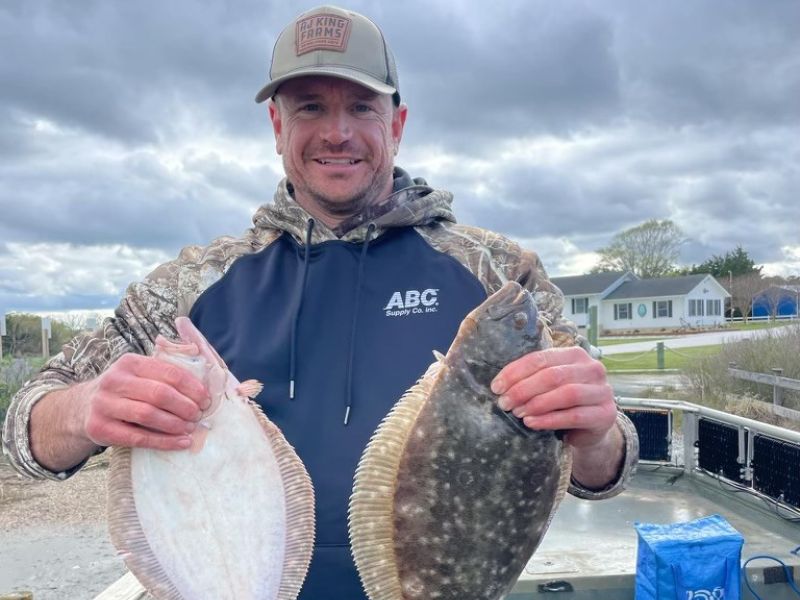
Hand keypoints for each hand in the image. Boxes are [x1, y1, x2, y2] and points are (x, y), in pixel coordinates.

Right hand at [79, 353, 209, 450]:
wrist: (83, 408)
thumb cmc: (125, 391)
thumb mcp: (139, 373)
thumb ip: (166, 372)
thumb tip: (207, 381)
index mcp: (130, 363)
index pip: (169, 372)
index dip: (191, 387)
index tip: (206, 399)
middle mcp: (113, 380)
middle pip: (159, 394)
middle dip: (185, 406)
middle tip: (198, 415)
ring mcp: (103, 404)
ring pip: (148, 415)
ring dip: (175, 424)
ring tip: (191, 429)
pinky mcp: (99, 428)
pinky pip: (137, 438)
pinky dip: (163, 442)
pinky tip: (180, 443)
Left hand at [490, 346, 615, 447]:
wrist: (591, 427)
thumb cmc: (563, 402)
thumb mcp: (549, 386)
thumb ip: (532, 379)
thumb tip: (499, 385)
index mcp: (575, 355)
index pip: (541, 358)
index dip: (516, 372)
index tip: (496, 387)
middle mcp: (592, 368)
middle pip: (552, 375)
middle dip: (523, 389)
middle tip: (504, 403)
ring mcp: (602, 391)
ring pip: (566, 394)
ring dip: (537, 404)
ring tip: (518, 413)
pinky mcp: (606, 414)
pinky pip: (574, 416)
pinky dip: (549, 420)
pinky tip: (532, 423)